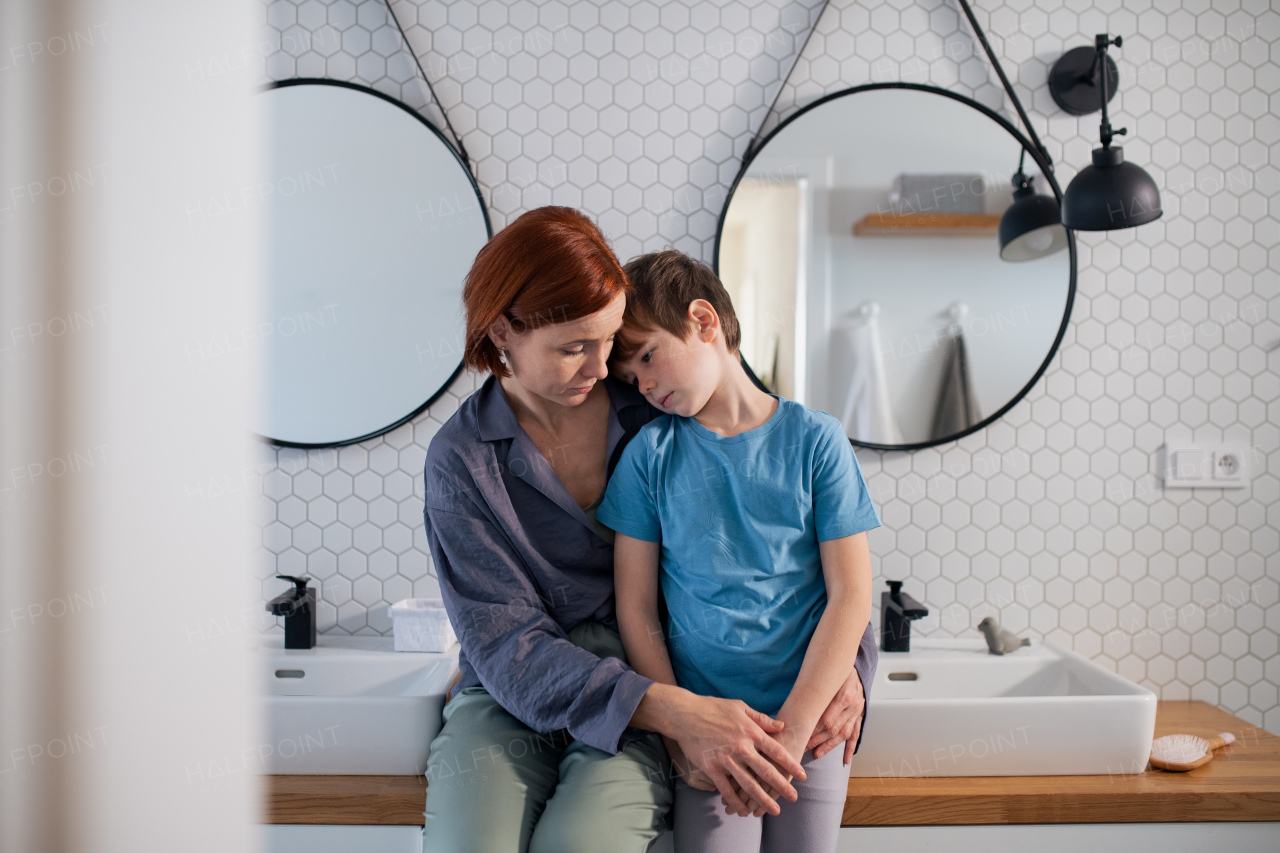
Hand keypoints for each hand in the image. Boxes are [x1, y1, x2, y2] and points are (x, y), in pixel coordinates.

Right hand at [664, 691, 806, 816]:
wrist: (684, 714)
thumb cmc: (713, 707)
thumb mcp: (740, 706)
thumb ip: (761, 719)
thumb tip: (781, 725)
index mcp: (750, 731)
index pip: (776, 751)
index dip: (791, 764)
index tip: (802, 775)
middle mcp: (741, 747)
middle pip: (766, 771)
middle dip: (782, 786)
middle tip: (793, 798)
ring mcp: (726, 759)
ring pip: (748, 784)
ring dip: (762, 798)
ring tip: (774, 810)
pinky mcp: (711, 767)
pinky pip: (726, 788)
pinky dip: (735, 801)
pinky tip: (744, 810)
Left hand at [806, 665, 864, 764]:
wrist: (857, 666)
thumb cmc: (837, 669)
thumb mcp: (827, 674)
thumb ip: (815, 687)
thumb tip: (796, 701)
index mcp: (843, 696)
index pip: (827, 719)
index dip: (813, 730)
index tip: (801, 736)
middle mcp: (852, 706)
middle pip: (833, 729)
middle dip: (817, 740)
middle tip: (803, 747)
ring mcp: (857, 712)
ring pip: (843, 734)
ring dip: (829, 746)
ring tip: (817, 754)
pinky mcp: (860, 716)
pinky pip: (856, 734)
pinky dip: (851, 749)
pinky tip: (845, 761)